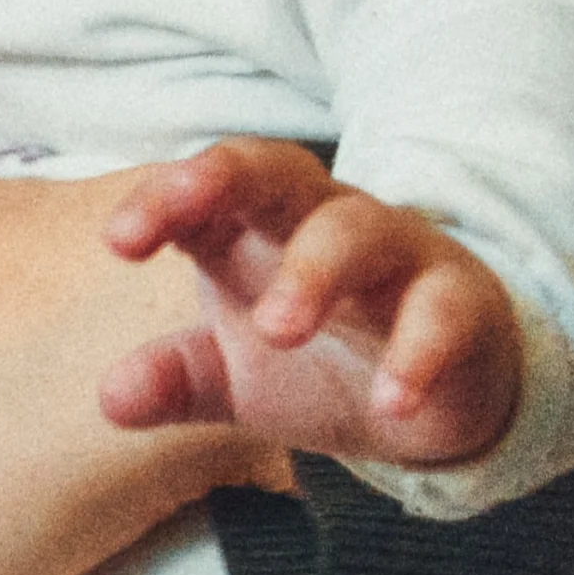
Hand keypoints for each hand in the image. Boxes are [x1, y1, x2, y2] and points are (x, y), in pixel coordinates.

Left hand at [99, 140, 519, 469]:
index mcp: (256, 225)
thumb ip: (176, 379)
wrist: (437, 397)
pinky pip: (442, 311)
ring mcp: (398, 253)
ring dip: (315, 272)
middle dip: (226, 181)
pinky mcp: (462, 302)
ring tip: (280, 331)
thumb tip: (110, 399)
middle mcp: (324, 220)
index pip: (205, 188)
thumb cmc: (320, 359)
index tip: (119, 240)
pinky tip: (391, 403)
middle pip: (277, 171)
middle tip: (183, 227)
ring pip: (357, 230)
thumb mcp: (235, 378)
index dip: (163, 199)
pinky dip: (417, 354)